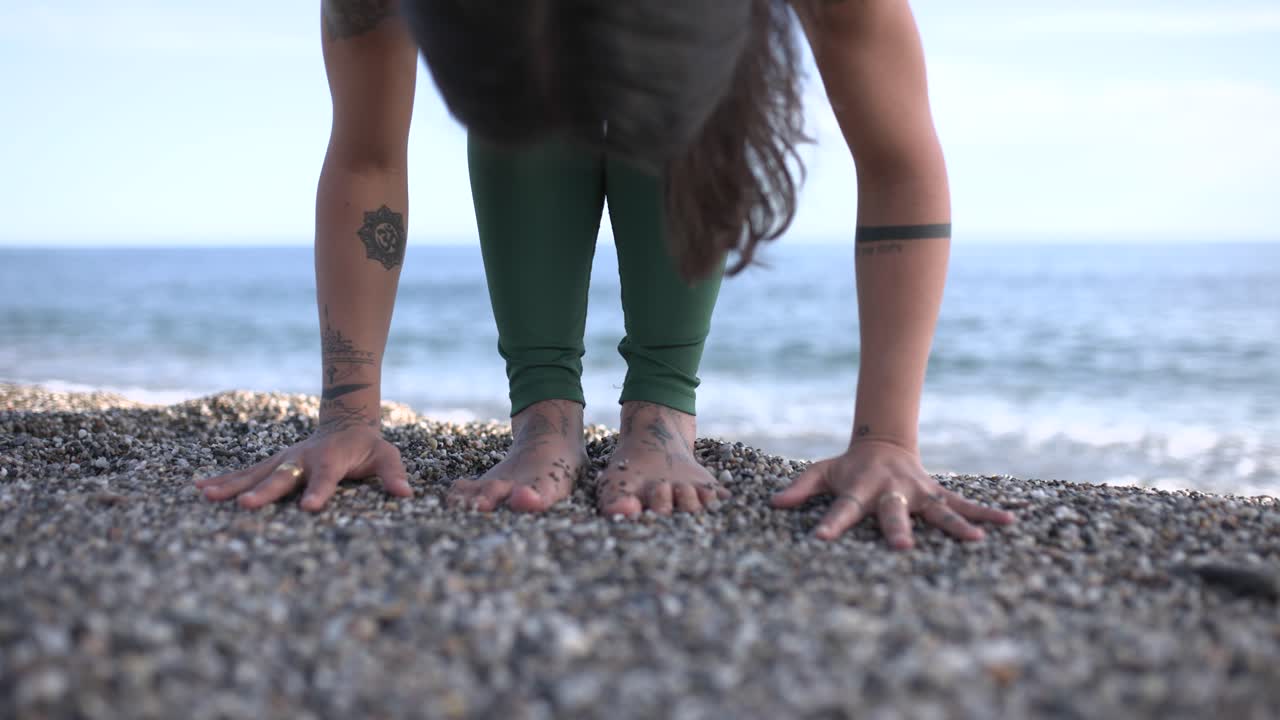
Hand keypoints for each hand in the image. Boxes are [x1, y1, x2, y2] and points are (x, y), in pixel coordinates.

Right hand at [194, 425, 412, 510]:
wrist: (345, 422)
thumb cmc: (367, 447)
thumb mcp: (387, 456)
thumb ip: (393, 474)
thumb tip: (406, 493)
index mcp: (331, 459)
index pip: (326, 478)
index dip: (319, 492)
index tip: (309, 509)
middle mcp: (302, 459)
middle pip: (283, 477)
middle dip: (265, 492)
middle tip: (246, 506)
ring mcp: (284, 459)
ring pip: (256, 473)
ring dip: (232, 485)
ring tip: (207, 496)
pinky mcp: (271, 463)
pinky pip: (245, 472)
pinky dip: (223, 480)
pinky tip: (198, 488)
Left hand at [770, 439, 1014, 548]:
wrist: (882, 443)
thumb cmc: (847, 468)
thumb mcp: (821, 472)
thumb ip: (799, 488)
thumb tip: (773, 503)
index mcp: (860, 488)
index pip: (842, 508)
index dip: (832, 523)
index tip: (821, 539)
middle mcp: (891, 492)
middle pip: (893, 512)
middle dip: (897, 529)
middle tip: (902, 547)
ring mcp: (917, 493)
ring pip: (937, 509)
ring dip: (956, 524)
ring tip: (976, 540)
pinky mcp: (936, 494)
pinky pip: (963, 503)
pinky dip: (986, 512)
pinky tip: (1009, 522)